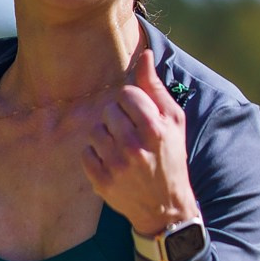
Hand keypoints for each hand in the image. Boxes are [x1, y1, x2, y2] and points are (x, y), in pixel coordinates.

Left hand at [82, 39, 198, 239]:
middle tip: (131, 134)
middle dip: (117, 118)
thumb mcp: (173, 121)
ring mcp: (117, 167)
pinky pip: (86, 153)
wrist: (165, 206)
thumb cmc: (170, 157)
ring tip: (121, 148)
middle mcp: (135, 147)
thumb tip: (144, 54)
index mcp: (155, 129)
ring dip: (105, 136)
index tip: (138, 115)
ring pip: (95, 131)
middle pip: (108, 111)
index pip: (125, 94)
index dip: (130, 102)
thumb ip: (155, 87)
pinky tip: (111, 162)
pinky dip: (96, 155)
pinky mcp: (102, 182)